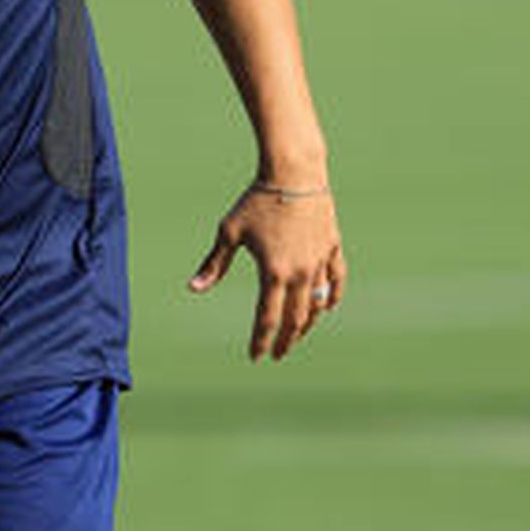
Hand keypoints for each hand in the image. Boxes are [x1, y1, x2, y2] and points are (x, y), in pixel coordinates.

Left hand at [188, 183, 345, 361]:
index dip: (260, 341)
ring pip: (318, 306)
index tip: (255, 357)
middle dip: (286, 341)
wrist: (293, 173)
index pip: (267, 319)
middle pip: (295, 319)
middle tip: (277, 353)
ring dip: (307, 324)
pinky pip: (336, 282)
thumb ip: (214, 264)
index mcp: (273, 273)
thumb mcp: (230, 231)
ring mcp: (320, 263)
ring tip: (297, 335)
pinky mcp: (332, 249)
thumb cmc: (256, 200)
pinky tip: (326, 307)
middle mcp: (300, 274)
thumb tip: (193, 288)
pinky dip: (332, 299)